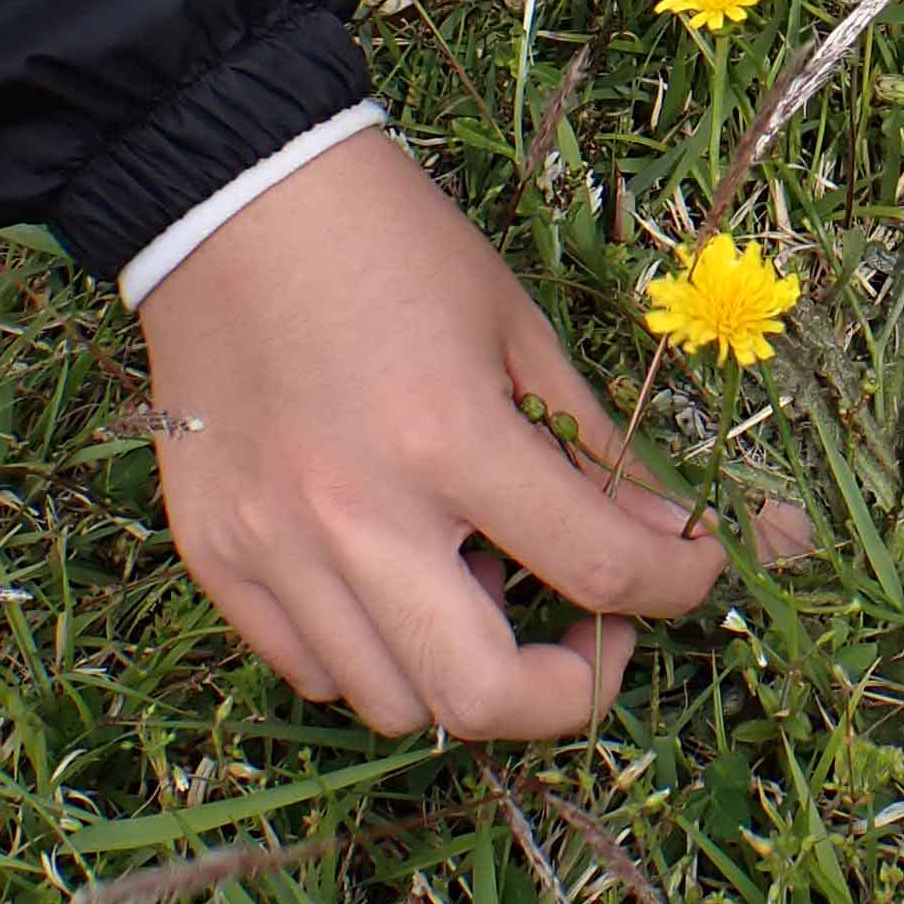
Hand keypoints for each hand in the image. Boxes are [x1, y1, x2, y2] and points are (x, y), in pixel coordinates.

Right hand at [135, 134, 798, 738]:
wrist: (230, 200)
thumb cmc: (392, 247)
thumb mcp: (518, 329)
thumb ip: (597, 448)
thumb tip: (679, 536)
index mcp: (448, 437)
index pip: (601, 570)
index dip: (679, 585)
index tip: (692, 566)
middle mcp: (354, 514)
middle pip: (483, 697)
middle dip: (571, 691)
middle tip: (597, 632)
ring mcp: (271, 547)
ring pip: (392, 702)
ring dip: (465, 671)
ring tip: (481, 582)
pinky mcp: (211, 557)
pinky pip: (308, 669)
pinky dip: (374, 654)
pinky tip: (399, 580)